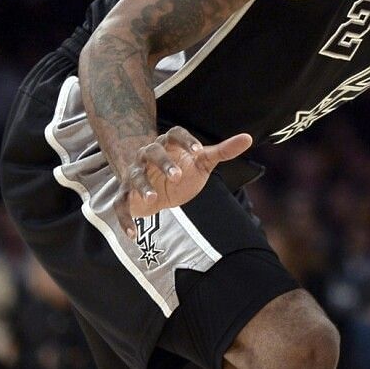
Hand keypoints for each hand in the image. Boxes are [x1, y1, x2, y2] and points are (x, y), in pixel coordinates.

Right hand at [113, 126, 252, 237]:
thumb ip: (224, 150)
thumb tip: (248, 138)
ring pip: (134, 176)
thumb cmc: (183, 170)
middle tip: (177, 176)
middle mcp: (147, 156)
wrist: (156, 186)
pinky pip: (121, 206)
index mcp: (167, 144)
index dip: (185, 140)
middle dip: (163, 163)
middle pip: (152, 152)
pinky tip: (132, 234)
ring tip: (153, 198)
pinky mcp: (126, 196)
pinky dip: (125, 219)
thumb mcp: (203, 161)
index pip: (174, 134)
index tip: (198, 150)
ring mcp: (134, 175)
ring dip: (142, 186)